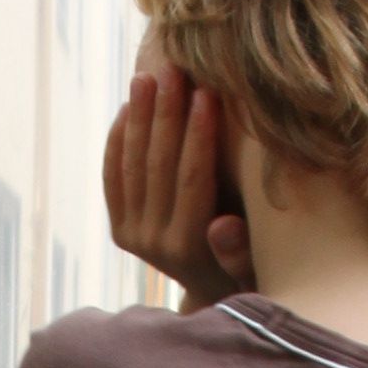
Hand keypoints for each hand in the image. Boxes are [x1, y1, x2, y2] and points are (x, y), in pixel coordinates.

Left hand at [104, 50, 250, 303]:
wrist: (215, 298)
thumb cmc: (250, 274)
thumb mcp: (255, 269)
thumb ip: (239, 251)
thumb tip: (222, 227)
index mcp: (187, 247)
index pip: (192, 178)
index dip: (198, 134)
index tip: (206, 91)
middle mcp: (152, 243)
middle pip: (156, 166)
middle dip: (165, 114)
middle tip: (172, 69)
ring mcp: (131, 236)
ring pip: (131, 166)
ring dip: (137, 118)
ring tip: (145, 77)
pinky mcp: (119, 229)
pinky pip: (112, 177)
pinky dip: (117, 141)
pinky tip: (126, 108)